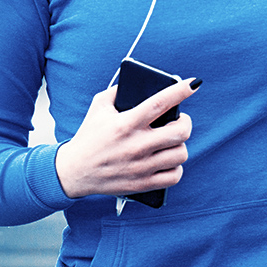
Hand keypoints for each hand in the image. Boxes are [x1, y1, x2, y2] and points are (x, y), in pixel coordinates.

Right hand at [54, 78, 200, 198]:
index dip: (180, 91)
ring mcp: (140, 167)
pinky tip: (168, 160)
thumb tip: (142, 82)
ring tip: (171, 141)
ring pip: (181, 153)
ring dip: (180, 145)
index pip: (159, 103)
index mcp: (126, 124)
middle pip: (180, 132)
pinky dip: (176, 167)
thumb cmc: (88, 136)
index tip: (193, 83)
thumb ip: (119, 90)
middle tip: (180, 120)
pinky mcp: (142, 184)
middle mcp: (136, 146)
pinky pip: (174, 176)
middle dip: (185, 122)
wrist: (73, 172)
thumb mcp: (98, 107)